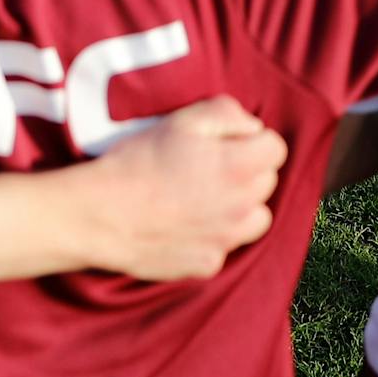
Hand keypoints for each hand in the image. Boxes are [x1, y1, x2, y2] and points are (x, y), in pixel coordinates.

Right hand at [73, 96, 286, 280]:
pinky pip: (223, 245)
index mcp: (239, 168)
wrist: (102, 213)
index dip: (251, 138)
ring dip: (239, 205)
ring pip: (255, 218)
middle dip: (244, 170)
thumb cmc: (139, 160)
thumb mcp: (180, 120)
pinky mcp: (208, 264)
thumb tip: (251, 126)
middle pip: (266, 182)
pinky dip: (211, 234)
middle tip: (204, 164)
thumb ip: (226, 113)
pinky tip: (182, 222)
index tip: (223, 140)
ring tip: (202, 195)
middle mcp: (243, 207)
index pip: (275, 148)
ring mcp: (227, 240)